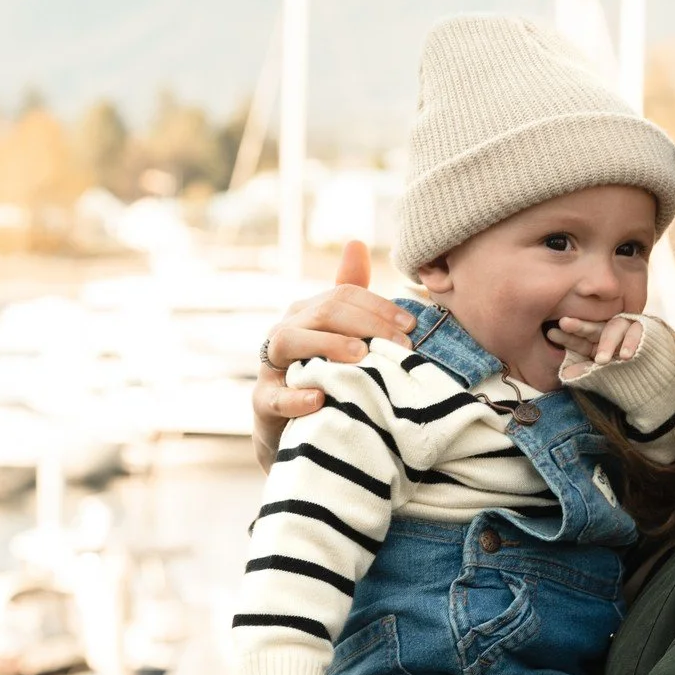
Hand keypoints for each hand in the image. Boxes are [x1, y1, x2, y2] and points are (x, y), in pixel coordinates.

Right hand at [253, 241, 416, 468]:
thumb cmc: (324, 377)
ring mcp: (271, 366)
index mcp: (308, 313)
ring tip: (361, 356)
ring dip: (328, 346)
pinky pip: (275, 397)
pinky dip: (296, 398)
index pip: (343, 296)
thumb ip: (351, 296)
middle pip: (322, 312)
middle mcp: (286, 330)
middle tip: (401, 346)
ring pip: (289, 342)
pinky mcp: (263, 403)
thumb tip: (356, 242)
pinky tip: (319, 397)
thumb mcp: (341, 337)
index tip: (412, 325)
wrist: (299, 432)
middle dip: (366, 324)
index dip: (378, 307)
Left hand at [557, 313, 644, 378]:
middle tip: (565, 323)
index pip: (580, 338)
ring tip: (601, 360)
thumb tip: (564, 375)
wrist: (658, 384)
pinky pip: (638, 333)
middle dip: (580, 326)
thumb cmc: (626, 379)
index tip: (551, 333)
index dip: (566, 337)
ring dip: (608, 342)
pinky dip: (631, 343)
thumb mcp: (603, 378)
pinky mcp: (647, 331)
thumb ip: (586, 373)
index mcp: (597, 344)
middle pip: (594, 327)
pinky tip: (625, 355)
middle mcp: (610, 333)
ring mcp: (629, 330)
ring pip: (615, 328)